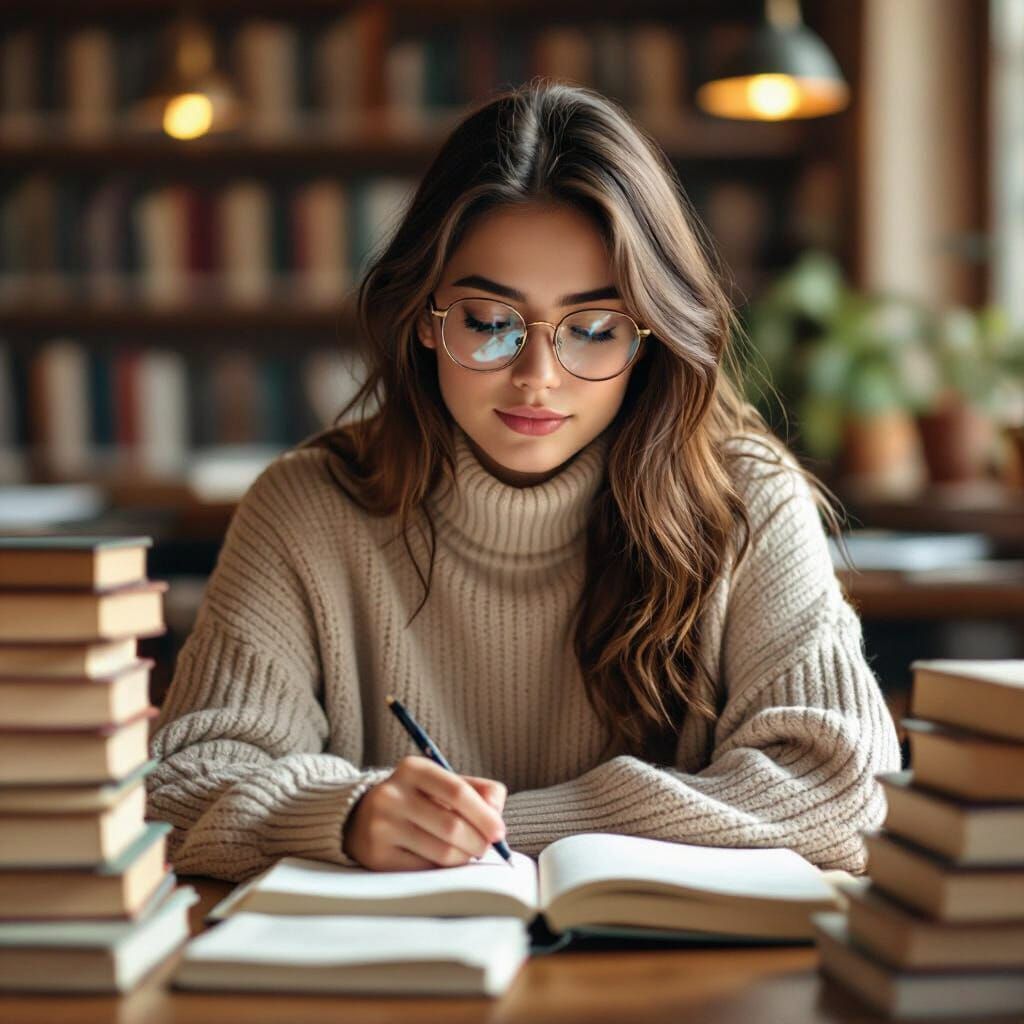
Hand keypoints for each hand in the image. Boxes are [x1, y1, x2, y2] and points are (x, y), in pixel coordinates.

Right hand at [342, 755, 507, 870]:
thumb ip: (478, 790)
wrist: (362, 817)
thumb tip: (497, 812)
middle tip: (485, 848)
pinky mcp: (377, 856)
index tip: (499, 832)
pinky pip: (424, 869)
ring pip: (441, 851)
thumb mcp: (442, 782)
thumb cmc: (417, 799)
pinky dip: (443, 869)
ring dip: (464, 858)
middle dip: (478, 841)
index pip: (457, 791)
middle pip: (452, 826)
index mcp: (413, 769)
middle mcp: (392, 795)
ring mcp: (381, 826)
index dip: (484, 815)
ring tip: (466, 853)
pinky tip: (443, 861)